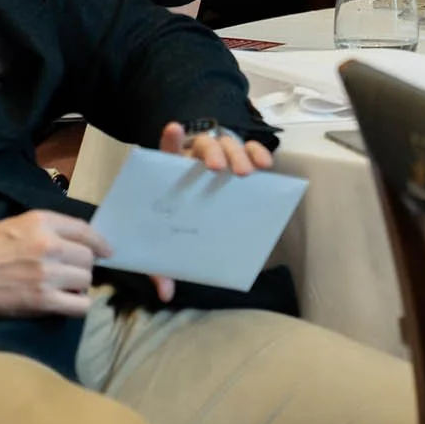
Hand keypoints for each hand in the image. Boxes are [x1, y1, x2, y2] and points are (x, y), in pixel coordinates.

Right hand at [0, 210, 108, 316]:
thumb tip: (75, 241)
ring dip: (78, 286)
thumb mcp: (16, 223)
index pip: (85, 230)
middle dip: (83, 267)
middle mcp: (49, 245)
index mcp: (42, 222)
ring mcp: (48, 274)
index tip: (106, 251)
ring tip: (64, 288)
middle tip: (70, 274)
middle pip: (88, 259)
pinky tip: (67, 303)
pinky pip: (80, 305)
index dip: (99, 243)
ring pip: (86, 281)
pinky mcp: (43, 301)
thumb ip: (46, 228)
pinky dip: (77, 305)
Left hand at [148, 123, 276, 302]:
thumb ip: (160, 265)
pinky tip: (265, 164)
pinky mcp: (237, 163)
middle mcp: (194, 160)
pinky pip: (249, 151)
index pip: (167, 150)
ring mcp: (218, 158)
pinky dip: (256, 152)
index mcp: (170, 171)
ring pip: (228, 144)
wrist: (186, 218)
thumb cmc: (174, 227)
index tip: (174, 131)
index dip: (171, 140)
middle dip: (212, 153)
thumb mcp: (163, 247)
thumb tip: (166, 292)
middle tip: (219, 169)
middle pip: (203, 145)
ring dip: (237, 154)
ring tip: (245, 172)